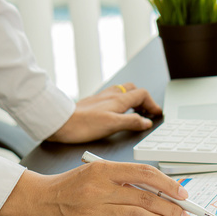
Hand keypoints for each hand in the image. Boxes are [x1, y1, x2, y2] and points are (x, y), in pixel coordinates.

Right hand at [0, 160, 191, 215]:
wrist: (35, 200)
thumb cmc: (69, 186)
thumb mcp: (96, 172)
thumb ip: (124, 179)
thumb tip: (159, 190)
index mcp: (103, 169)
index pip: (145, 173)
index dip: (168, 184)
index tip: (182, 193)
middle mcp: (98, 187)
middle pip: (144, 196)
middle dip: (170, 207)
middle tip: (184, 214)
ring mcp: (91, 209)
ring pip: (135, 214)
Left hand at [47, 82, 161, 142]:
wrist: (60, 123)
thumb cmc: (83, 125)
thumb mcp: (113, 125)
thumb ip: (132, 122)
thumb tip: (147, 122)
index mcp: (119, 100)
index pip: (142, 95)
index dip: (152, 103)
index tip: (157, 113)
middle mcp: (111, 96)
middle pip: (133, 90)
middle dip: (143, 99)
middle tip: (147, 111)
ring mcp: (101, 98)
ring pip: (121, 92)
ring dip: (131, 99)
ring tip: (134, 111)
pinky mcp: (92, 103)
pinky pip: (111, 97)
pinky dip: (119, 103)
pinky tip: (115, 112)